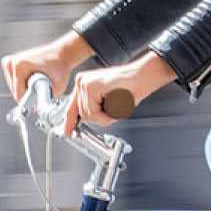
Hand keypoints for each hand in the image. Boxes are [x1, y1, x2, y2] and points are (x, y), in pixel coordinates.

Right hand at [0, 33, 95, 101]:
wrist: (61, 54)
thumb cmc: (60, 67)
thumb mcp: (57, 87)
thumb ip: (47, 100)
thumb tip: (38, 111)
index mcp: (19, 66)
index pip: (18, 94)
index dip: (30, 102)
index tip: (39, 100)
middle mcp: (11, 62)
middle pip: (15, 91)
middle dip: (28, 94)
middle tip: (41, 87)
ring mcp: (9, 62)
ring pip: (14, 87)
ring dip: (26, 89)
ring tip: (38, 81)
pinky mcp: (9, 63)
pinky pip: (13, 82)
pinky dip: (23, 84)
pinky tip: (32, 78)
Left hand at [64, 53, 179, 134]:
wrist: (142, 77)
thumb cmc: (129, 89)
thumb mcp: (106, 102)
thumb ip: (92, 109)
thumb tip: (82, 122)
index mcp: (83, 83)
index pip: (71, 106)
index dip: (70, 122)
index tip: (68, 132)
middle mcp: (81, 81)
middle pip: (81, 114)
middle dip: (99, 117)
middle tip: (113, 110)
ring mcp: (85, 83)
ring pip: (88, 115)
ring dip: (105, 116)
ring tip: (116, 103)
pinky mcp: (91, 87)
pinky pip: (94, 112)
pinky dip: (106, 114)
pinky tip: (114, 102)